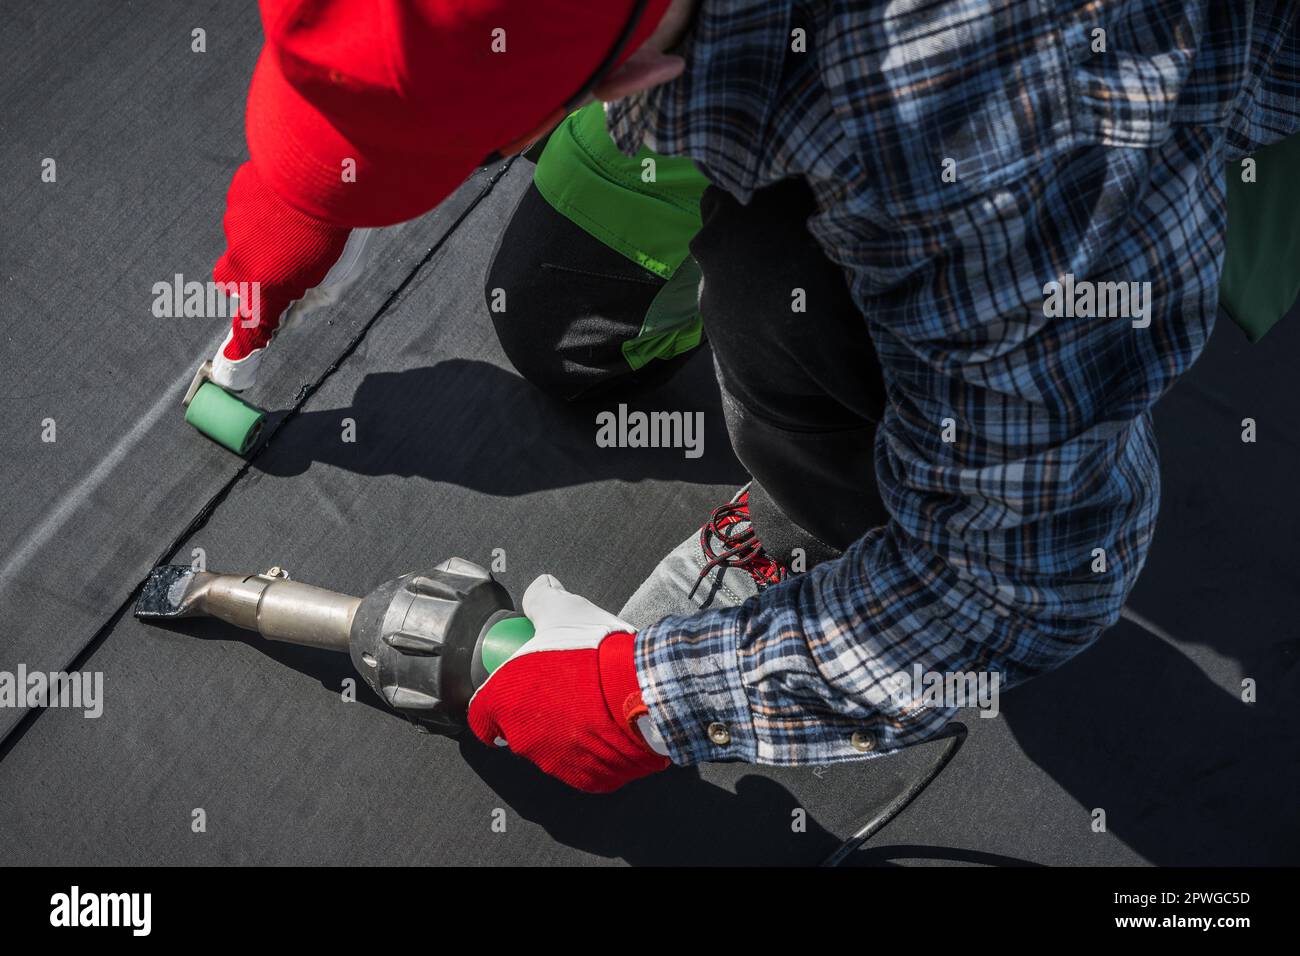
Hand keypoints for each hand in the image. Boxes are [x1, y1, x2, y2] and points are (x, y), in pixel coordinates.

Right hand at [208, 161, 361, 389]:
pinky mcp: (237, 194)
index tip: (235, 358)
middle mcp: (240, 260)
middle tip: (284, 267)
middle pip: (234, 280)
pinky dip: (263, 207)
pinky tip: (289, 198)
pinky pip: (246, 207)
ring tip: (297, 223)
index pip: (249, 325)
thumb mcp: (335, 279)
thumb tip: (291, 316)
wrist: (327, 172)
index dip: (245, 339)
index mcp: (264, 288)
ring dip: (262, 237)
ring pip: (242, 240)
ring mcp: (234, 224)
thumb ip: (309, 301)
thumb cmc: (338, 233)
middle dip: (253, 278)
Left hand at [468, 575, 670, 792]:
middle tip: (562, 688)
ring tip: (590, 704)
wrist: (643, 686)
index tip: (513, 690)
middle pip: (519, 729)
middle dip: (536, 711)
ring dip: (564, 730)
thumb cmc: (595, 652)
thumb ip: (541, 599)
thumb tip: (540, 588)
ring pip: (552, 748)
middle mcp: (523, 739)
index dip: (496, 700)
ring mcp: (556, 764)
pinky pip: (584, 764)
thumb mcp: (562, 609)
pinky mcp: (588, 780)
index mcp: (503, 701)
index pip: (482, 714)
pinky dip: (592, 749)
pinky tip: (607, 724)